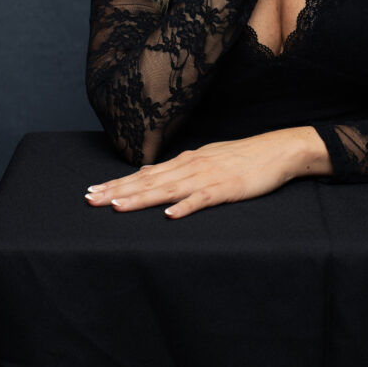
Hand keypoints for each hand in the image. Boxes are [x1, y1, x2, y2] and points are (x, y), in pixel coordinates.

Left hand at [84, 127, 329, 217]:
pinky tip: (170, 215)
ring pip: (167, 190)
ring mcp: (207, 177)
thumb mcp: (206, 158)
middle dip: (117, 192)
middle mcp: (190, 167)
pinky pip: (202, 199)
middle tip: (90, 200)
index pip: (144, 174)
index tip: (93, 192)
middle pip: (148, 182)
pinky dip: (185, 207)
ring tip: (117, 207)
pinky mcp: (226, 189)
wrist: (276, 150)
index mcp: (185, 161)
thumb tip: (151, 173)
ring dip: (141, 198)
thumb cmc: (242, 157)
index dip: (117, 184)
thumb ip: (179, 168)